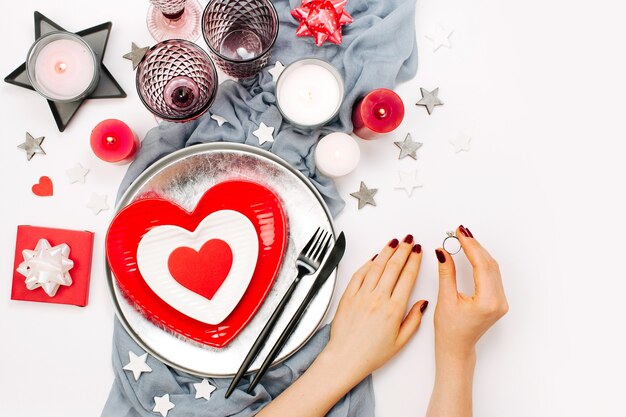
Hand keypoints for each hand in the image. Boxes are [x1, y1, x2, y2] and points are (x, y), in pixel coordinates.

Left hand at [323, 235, 427, 384]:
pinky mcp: (348, 296)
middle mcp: (378, 299)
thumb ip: (414, 320)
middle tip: (409, 241)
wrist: (345, 358)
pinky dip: (368, 263)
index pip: (407, 277)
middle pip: (393, 267)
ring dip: (386, 251)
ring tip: (394, 242)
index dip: (414, 261)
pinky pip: (359, 275)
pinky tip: (374, 257)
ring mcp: (361, 296)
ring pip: (376, 267)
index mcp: (393, 309)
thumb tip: (422, 303)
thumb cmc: (371, 353)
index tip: (419, 252)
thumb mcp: (400, 342)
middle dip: (403, 250)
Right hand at [434, 226, 507, 359]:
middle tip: (460, 231)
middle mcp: (499, 301)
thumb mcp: (445, 299)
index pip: (481, 265)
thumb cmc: (449, 330)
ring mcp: (501, 300)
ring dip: (479, 251)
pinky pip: (492, 274)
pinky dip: (482, 261)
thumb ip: (446, 273)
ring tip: (464, 238)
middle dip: (474, 245)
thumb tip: (443, 252)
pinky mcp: (498, 299)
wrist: (457, 348)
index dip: (470, 246)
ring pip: (492, 268)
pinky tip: (472, 252)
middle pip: (489, 264)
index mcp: (487, 301)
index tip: (459, 233)